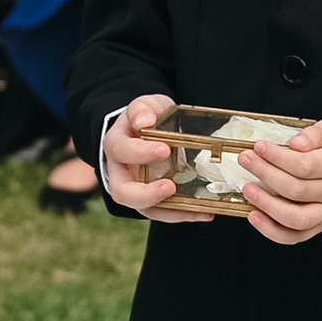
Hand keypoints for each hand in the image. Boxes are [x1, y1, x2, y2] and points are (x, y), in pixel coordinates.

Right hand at [100, 95, 210, 223]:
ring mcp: (135, 189)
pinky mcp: (151, 201)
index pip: (121, 151)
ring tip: (196, 209)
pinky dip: (184, 214)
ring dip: (169, 211)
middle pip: (122, 192)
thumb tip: (144, 121)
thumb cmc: (146, 118)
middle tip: (170, 187)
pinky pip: (164, 213)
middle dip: (146, 194)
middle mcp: (119, 172)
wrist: (148, 130)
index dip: (140, 153)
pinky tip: (205, 213)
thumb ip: (143, 109)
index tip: (164, 149)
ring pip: (143, 209)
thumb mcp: (145, 105)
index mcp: (116, 145)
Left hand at [238, 118, 321, 244]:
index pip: (305, 166)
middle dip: (265, 174)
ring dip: (266, 206)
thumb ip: (316, 133)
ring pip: (296, 219)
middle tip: (246, 160)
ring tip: (247, 189)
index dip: (278, 157)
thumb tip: (296, 143)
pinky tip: (254, 215)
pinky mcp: (319, 226)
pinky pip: (295, 237)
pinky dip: (272, 231)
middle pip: (296, 190)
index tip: (259, 146)